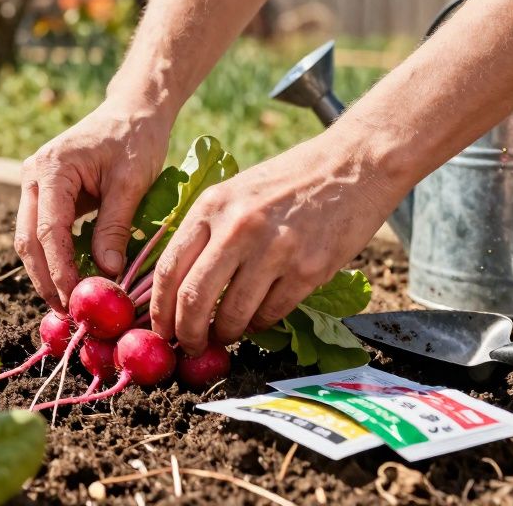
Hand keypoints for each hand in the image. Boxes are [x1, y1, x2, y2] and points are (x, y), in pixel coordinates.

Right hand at [16, 98, 171, 310]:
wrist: (132, 111)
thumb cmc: (135, 138)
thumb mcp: (131, 182)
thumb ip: (115, 226)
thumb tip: (107, 274)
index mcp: (51, 168)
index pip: (48, 230)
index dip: (60, 270)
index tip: (76, 299)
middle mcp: (33, 176)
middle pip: (28, 240)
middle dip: (46, 279)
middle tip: (68, 312)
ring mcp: (35, 185)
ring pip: (30, 240)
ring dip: (47, 273)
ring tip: (69, 304)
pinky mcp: (45, 195)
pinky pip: (42, 233)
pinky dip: (54, 259)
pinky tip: (71, 281)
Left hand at [150, 133, 401, 355]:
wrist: (353, 165)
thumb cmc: (289, 181)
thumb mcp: (235, 192)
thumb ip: (206, 231)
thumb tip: (177, 285)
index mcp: (211, 206)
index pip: (169, 269)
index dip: (159, 308)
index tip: (159, 328)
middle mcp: (238, 228)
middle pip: (193, 299)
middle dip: (185, 333)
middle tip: (187, 346)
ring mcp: (274, 250)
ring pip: (232, 314)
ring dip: (224, 334)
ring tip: (224, 335)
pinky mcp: (308, 269)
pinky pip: (271, 313)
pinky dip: (258, 325)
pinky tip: (256, 321)